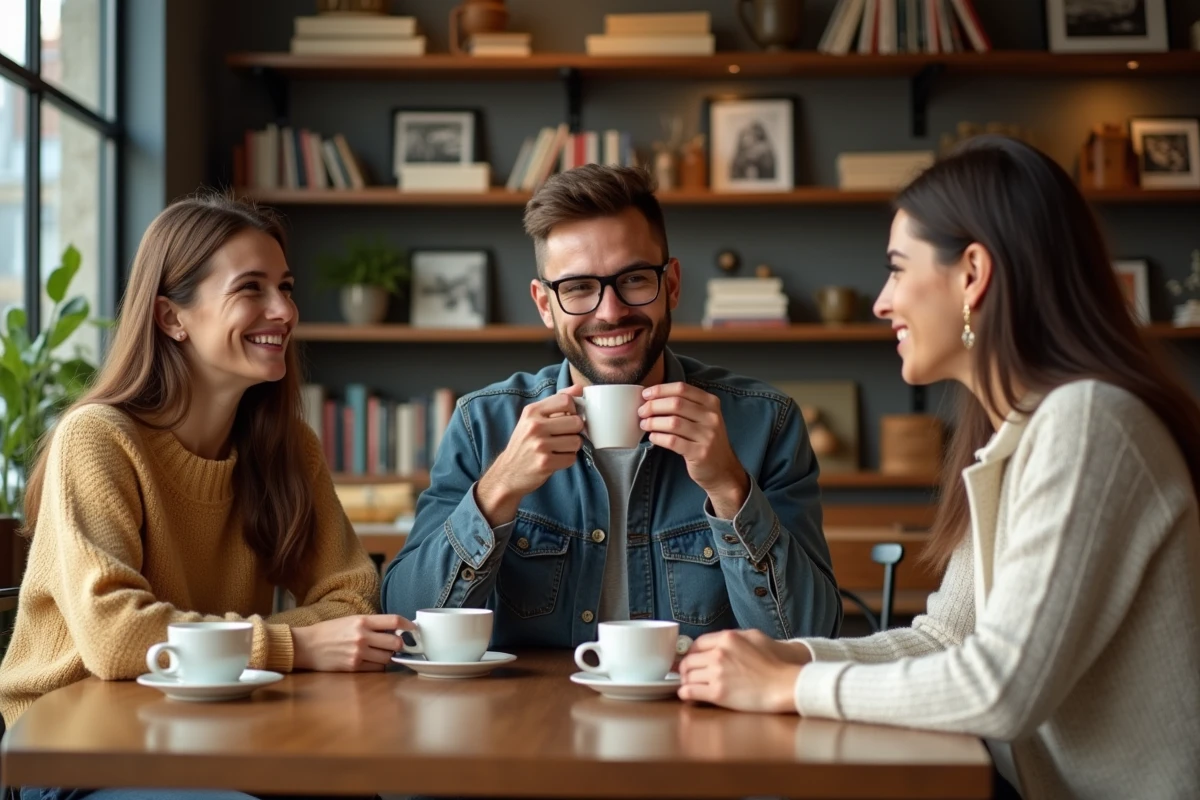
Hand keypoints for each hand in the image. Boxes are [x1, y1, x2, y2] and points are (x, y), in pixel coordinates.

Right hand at [291, 614, 414, 672]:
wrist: (307, 645)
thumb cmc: (328, 631)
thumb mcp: (350, 620)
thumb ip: (371, 624)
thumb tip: (393, 628)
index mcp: (362, 621)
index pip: (394, 620)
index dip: (408, 624)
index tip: (413, 628)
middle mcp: (362, 636)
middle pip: (395, 642)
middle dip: (400, 644)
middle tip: (399, 644)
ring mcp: (359, 653)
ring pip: (388, 658)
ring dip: (390, 657)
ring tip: (384, 653)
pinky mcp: (354, 667)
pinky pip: (377, 669)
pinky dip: (379, 666)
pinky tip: (374, 662)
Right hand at [476, 385, 584, 525]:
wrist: (507, 472)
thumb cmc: (524, 443)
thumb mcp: (533, 418)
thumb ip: (556, 402)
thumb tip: (579, 388)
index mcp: (532, 411)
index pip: (566, 400)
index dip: (573, 410)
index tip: (567, 417)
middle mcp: (534, 426)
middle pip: (576, 421)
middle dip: (575, 431)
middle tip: (564, 436)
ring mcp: (539, 445)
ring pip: (577, 441)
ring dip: (572, 447)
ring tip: (559, 448)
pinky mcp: (545, 463)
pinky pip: (571, 458)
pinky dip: (567, 460)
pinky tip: (555, 459)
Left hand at [639, 382, 749, 516]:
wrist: (723, 469)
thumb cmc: (706, 440)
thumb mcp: (704, 417)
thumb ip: (685, 405)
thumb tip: (652, 397)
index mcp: (711, 403)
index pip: (682, 388)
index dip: (660, 390)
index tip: (645, 395)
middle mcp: (711, 417)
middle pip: (675, 403)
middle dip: (653, 406)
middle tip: (642, 412)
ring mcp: (707, 435)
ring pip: (673, 422)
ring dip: (653, 422)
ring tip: (644, 424)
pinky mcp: (700, 453)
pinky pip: (673, 441)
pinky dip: (658, 437)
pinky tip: (653, 437)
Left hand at [677, 629, 810, 712]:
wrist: (785, 685)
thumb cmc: (775, 662)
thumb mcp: (754, 636)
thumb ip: (733, 637)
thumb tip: (717, 642)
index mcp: (727, 638)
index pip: (697, 644)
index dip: (692, 653)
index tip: (692, 660)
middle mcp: (718, 654)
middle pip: (688, 660)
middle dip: (686, 668)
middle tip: (688, 674)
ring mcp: (717, 673)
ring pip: (687, 676)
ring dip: (686, 681)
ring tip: (690, 685)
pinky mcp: (718, 693)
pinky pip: (690, 692)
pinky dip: (686, 693)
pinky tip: (689, 695)